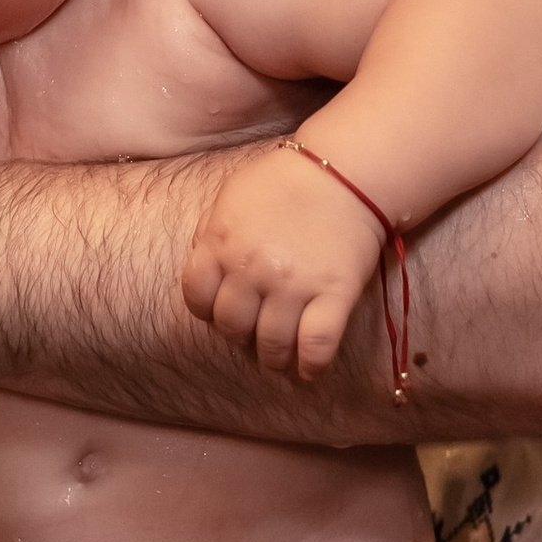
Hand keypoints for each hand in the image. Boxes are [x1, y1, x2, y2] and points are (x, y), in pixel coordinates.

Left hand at [182, 144, 385, 379]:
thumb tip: (204, 273)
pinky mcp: (335, 294)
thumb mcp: (231, 199)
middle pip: (232, 327)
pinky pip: (317, 346)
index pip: (197, 298)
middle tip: (253, 332)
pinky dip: (312, 367)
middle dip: (240, 335)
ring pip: (272, 345)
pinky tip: (310, 370)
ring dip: (273, 358)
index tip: (222, 311)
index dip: (207, 310)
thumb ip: (210, 236)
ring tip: (279, 358)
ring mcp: (294, 285)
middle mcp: (253, 269)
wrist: (344, 171)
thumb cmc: (284, 181)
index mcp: (222, 244)